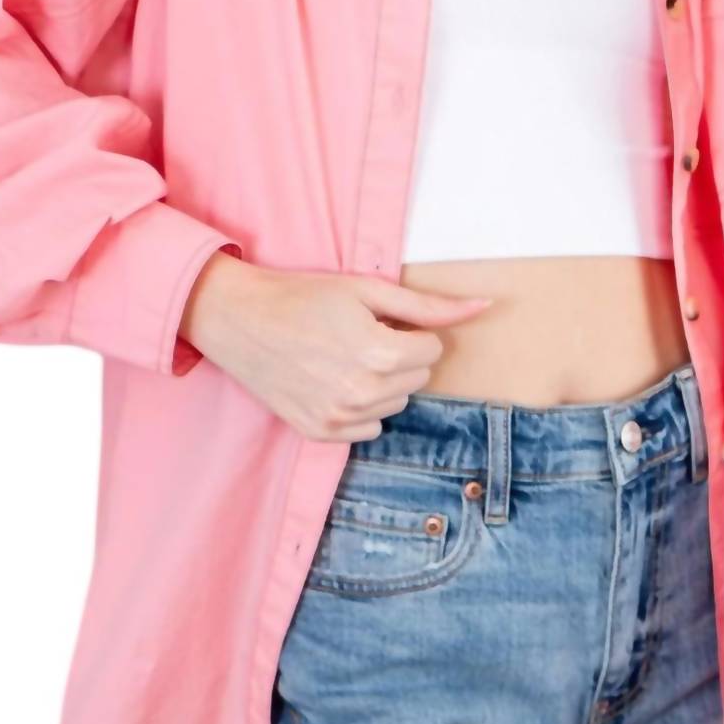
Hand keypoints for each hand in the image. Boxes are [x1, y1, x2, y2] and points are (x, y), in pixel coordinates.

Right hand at [178, 250, 492, 440]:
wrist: (239, 320)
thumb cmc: (303, 297)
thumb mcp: (368, 289)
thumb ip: (429, 306)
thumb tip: (484, 306)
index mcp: (380, 354)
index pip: (432, 351)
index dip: (408, 330)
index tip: (375, 320)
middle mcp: (363, 393)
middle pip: (417, 378)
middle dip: (399, 355)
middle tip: (357, 335)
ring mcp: (340, 418)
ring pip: (395, 402)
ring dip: (381, 381)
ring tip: (342, 356)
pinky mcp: (321, 433)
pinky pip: (369, 426)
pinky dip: (360, 406)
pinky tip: (332, 380)